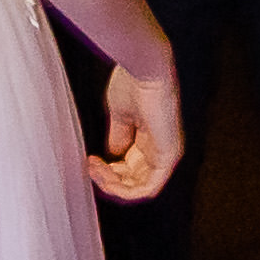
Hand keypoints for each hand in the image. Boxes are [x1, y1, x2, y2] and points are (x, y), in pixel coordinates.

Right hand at [91, 55, 181, 201]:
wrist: (143, 70)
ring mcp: (167, 153)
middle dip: (108, 179)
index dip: (109, 171)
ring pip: (139, 187)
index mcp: (151, 138)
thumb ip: (119, 137)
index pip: (131, 168)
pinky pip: (149, 187)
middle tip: (91, 166)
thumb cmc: (133, 83)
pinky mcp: (168, 155)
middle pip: (134, 180)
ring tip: (95, 169)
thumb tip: (112, 154)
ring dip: (113, 185)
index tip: (91, 162)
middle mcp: (161, 148)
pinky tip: (109, 178)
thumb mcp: (121, 116)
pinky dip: (126, 189)